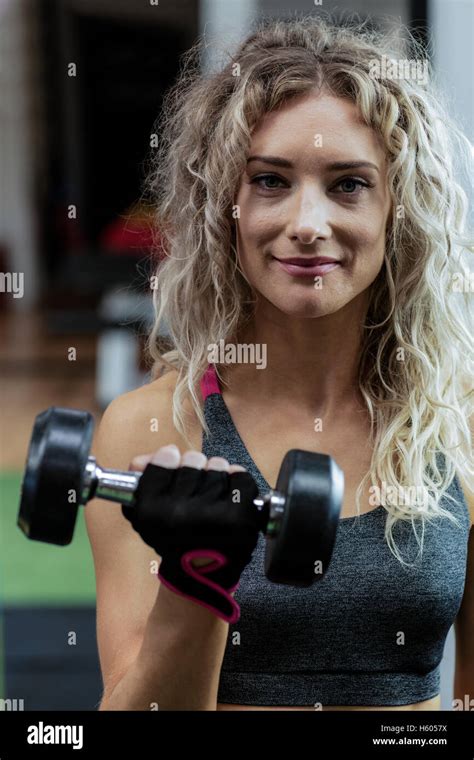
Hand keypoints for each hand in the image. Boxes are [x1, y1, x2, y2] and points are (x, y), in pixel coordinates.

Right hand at [122, 445, 259, 622]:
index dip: (169, 459)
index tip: (173, 462)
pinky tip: (230, 497)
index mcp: (152, 512)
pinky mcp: (241, 516)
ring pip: (217, 466)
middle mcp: (181, 513)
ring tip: (212, 494)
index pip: (164, 459)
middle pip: (193, 459)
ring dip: (215, 475)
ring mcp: (213, 514)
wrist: (202, 572)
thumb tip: (142, 459)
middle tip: (195, 484)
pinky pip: (241, 476)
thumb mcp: (146, 515)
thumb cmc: (174, 538)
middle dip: (194, 468)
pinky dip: (237, 482)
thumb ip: (140, 482)